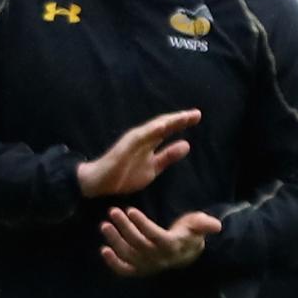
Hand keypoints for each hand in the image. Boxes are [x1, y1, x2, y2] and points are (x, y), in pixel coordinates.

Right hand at [77, 109, 198, 199]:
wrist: (100, 183)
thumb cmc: (123, 175)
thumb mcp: (153, 168)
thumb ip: (168, 156)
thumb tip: (187, 145)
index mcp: (149, 142)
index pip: (168, 129)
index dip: (181, 123)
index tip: (196, 117)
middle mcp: (142, 137)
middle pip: (163, 124)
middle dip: (179, 119)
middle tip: (197, 114)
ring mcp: (133, 140)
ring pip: (153, 127)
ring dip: (168, 122)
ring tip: (183, 117)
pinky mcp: (125, 146)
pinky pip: (140, 137)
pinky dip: (151, 130)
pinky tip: (163, 126)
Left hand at [100, 206, 218, 275]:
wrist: (184, 254)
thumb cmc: (189, 234)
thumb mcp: (197, 225)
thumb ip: (203, 224)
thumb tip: (216, 225)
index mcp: (172, 246)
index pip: (155, 236)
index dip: (142, 224)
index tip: (131, 210)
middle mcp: (159, 258)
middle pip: (138, 244)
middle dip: (124, 227)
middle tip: (113, 212)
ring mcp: (148, 266)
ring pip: (129, 255)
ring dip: (115, 241)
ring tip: (105, 225)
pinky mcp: (140, 270)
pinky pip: (126, 270)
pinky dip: (114, 264)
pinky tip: (103, 250)